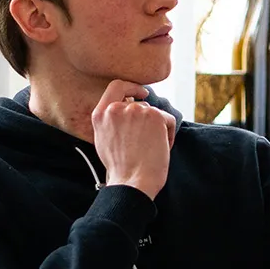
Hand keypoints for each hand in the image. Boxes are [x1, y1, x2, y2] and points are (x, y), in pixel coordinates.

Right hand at [92, 79, 175, 198]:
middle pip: (139, 105)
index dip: (131, 86)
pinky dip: (168, 134)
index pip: (116, 86)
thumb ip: (111, 120)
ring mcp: (136, 110)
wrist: (131, 182)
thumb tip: (126, 107)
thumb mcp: (103, 139)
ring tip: (151, 149)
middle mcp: (117, 108)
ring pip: (155, 113)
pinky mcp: (155, 116)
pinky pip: (168, 120)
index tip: (142, 93)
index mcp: (101, 114)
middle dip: (147, 122)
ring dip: (157, 129)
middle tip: (146, 143)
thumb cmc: (120, 168)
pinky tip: (161, 149)